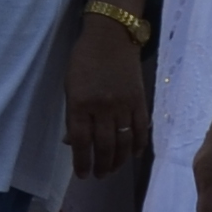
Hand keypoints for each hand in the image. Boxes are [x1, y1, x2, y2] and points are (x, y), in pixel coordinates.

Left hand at [61, 16, 147, 178]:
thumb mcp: (70, 86)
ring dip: (118, 160)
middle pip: (104, 146)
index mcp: (79, 103)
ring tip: (112, 169)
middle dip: (101, 165)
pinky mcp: (140, 101)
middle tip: (99, 176)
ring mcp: (124, 105)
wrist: (112, 35)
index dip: (81, 162)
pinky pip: (141, 129)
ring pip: (124, 142)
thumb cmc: (84, 60)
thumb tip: (72, 143)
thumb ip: (72, 115)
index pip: (81, 141)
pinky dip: (139, 145)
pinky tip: (134, 155)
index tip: (82, 175)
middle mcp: (102, 107)